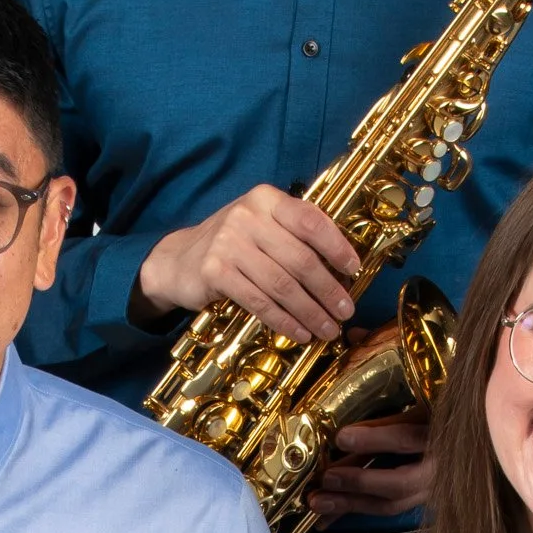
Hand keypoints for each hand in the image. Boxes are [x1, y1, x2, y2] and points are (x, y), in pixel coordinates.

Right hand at [136, 184, 361, 343]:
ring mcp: (229, 243)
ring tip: (327, 329)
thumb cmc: (232, 246)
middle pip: (300, 259)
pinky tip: (298, 332)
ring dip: (310, 311)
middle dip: (328, 289)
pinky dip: (283, 321)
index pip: (310, 220)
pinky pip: (259, 301)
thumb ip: (294, 235)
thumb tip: (341, 267)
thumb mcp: (261, 226)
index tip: (354, 270)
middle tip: (345, 310)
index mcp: (266, 199)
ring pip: (282, 284)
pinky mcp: (216, 272)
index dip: (337, 246)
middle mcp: (247, 216)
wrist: (178, 260)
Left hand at [308, 410, 437, 526]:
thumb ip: (385, 424)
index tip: (342, 438)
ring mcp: (432, 491)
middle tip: (326, 479)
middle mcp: (441, 470)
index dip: (374, 439)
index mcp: (443, 437)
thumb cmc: (441, 418)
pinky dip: (356, 511)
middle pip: (399, 483)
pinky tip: (329, 517)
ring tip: (317, 503)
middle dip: (359, 482)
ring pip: (392, 504)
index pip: (407, 439)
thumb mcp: (419, 410)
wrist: (469, 439)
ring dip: (351, 504)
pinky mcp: (421, 501)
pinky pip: (386, 509)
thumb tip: (342, 437)